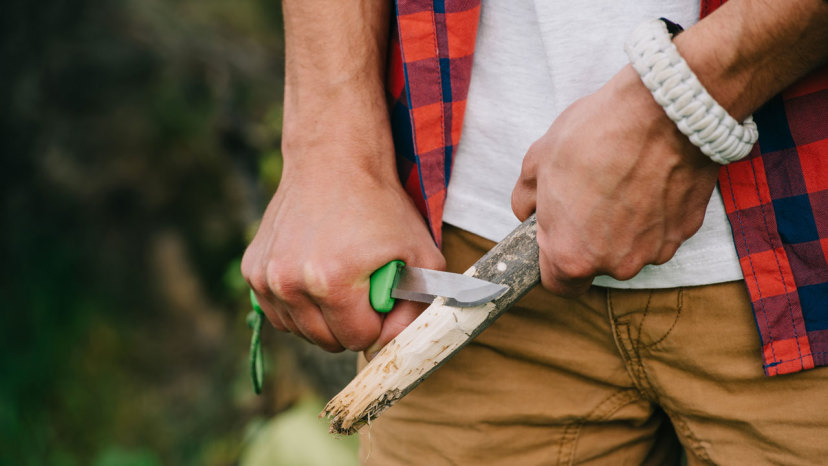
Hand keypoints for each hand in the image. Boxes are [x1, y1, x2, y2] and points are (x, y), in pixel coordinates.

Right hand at [241, 153, 443, 355]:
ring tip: (338, 280)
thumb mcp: (420, 253)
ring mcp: (266, 277)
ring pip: (299, 330)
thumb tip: (394, 345)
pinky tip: (314, 276)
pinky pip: (277, 311)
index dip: (378, 322)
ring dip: (322, 317)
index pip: (359, 339)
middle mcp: (290, 283)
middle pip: (326, 341)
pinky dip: (297, 304)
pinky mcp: (251, 269)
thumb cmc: (381, 205)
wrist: (332, 159)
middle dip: (350, 324)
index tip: (382, 295)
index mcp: (331, 282)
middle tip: (362, 288)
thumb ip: (418, 306)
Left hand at [511, 66, 720, 295]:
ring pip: (630, 247)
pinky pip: (660, 229)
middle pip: (596, 262)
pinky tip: (647, 178)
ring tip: (621, 179)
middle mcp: (615, 264)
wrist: (664, 112)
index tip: (554, 236)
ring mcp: (655, 250)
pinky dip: (653, 211)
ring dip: (623, 224)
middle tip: (588, 194)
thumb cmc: (595, 136)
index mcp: (572, 256)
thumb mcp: (538, 161)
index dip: (552, 260)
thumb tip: (526, 211)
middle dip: (589, 236)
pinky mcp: (685, 230)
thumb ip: (525, 198)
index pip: (558, 284)